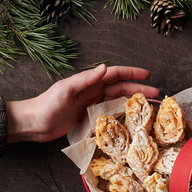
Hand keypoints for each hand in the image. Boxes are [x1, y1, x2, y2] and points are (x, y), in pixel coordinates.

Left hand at [6, 64, 157, 142]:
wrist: (34, 123)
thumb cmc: (46, 105)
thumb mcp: (65, 89)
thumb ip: (85, 78)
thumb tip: (104, 67)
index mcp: (89, 82)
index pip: (115, 74)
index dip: (132, 74)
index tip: (148, 75)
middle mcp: (93, 91)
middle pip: (121, 88)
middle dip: (139, 89)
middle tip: (157, 93)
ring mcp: (91, 104)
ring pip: (118, 100)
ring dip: (133, 102)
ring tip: (149, 106)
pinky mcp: (89, 117)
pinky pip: (110, 113)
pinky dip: (122, 114)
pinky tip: (131, 119)